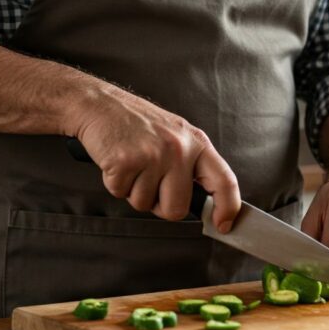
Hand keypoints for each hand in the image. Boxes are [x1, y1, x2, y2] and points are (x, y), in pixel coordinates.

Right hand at [73, 85, 239, 232]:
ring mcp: (152, 155)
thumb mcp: (175, 134)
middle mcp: (178, 149)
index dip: (228, 208)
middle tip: (148, 179)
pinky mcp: (125, 162)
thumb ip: (191, 164)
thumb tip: (207, 202)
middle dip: (160, 204)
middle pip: (177, 209)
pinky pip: (121, 194)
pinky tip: (117, 161)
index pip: (224, 180)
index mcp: (195, 141)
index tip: (223, 225)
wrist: (100, 104)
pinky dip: (115, 183)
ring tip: (131, 163)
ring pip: (145, 205)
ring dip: (133, 190)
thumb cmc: (137, 122)